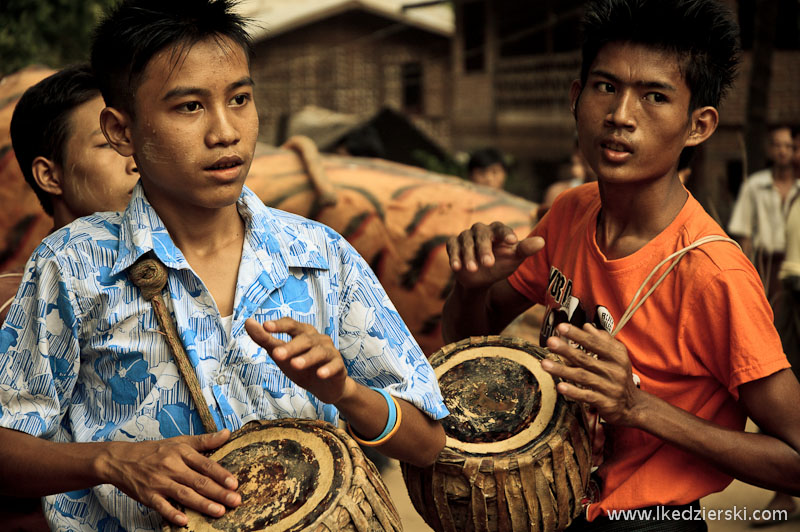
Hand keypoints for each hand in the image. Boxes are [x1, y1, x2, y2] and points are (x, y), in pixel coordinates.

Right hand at [101, 430, 239, 526]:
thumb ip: (204, 440)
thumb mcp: (179, 441)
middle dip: (218, 492)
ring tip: (219, 511)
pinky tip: (185, 521)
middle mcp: (172, 466)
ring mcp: (159, 482)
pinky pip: (161, 506)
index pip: (205, 464)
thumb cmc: (154, 451)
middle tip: (235, 501)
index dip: (221, 474)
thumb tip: (227, 433)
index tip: (235, 483)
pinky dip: (172, 513)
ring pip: (184, 494)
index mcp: (181, 452)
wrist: (120, 459)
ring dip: (203, 504)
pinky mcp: (147, 495)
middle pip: (199, 481)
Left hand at [245, 317, 347, 403]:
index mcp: (303, 332)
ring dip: (307, 358)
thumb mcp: (281, 354)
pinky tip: (320, 374)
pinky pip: (334, 365)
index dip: (279, 325)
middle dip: (291, 346)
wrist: (324, 387)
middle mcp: (317, 338)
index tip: (265, 326)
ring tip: (295, 365)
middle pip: (304, 338)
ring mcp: (330, 351)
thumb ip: (265, 339)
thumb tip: (248, 322)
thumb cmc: (301, 366)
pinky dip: (327, 369)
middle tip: (277, 355)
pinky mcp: (339, 366)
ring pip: (319, 351)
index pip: (291, 324)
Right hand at [446, 221, 543, 289]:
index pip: (501, 228)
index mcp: (497, 230)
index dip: (506, 233)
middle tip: (488, 264)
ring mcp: (465, 236)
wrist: (479, 279)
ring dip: (469, 256)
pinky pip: (452, 247)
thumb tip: (542, 242)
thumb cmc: (500, 265)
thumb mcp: (514, 259)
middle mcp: (480, 230)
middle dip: (484, 250)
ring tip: (473, 270)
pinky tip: (457, 268)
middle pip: (482, 236)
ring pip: (466, 242)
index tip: (513, 242)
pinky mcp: (453, 244)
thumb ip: (525, 250)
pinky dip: (454, 257)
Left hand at [540, 323, 642, 426]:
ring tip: (544, 364)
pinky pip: (587, 396)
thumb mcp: (617, 357)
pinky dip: (574, 391)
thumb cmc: (620, 376)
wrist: (634, 406)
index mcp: (617, 356)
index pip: (596, 343)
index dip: (578, 335)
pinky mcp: (605, 403)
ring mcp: (610, 388)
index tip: (561, 327)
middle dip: (566, 350)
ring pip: (583, 377)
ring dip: (562, 370)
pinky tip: (560, 386)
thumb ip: (603, 341)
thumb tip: (587, 326)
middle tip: (550, 341)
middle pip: (586, 359)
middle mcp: (614, 371)